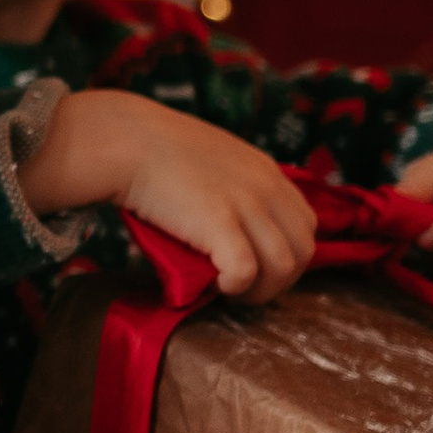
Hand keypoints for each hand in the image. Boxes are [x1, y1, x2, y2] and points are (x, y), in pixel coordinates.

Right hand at [21, 86, 318, 303]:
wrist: (127, 141)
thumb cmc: (153, 152)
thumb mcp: (212, 159)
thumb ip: (231, 185)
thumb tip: (226, 226)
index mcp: (266, 171)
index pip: (305, 224)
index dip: (286, 253)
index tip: (258, 267)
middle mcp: (265, 187)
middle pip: (303, 250)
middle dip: (279, 280)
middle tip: (244, 288)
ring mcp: (246, 204)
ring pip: (284, 266)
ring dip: (259, 289)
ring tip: (229, 291)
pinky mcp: (220, 223)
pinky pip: (246, 271)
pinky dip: (234, 286)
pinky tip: (215, 284)